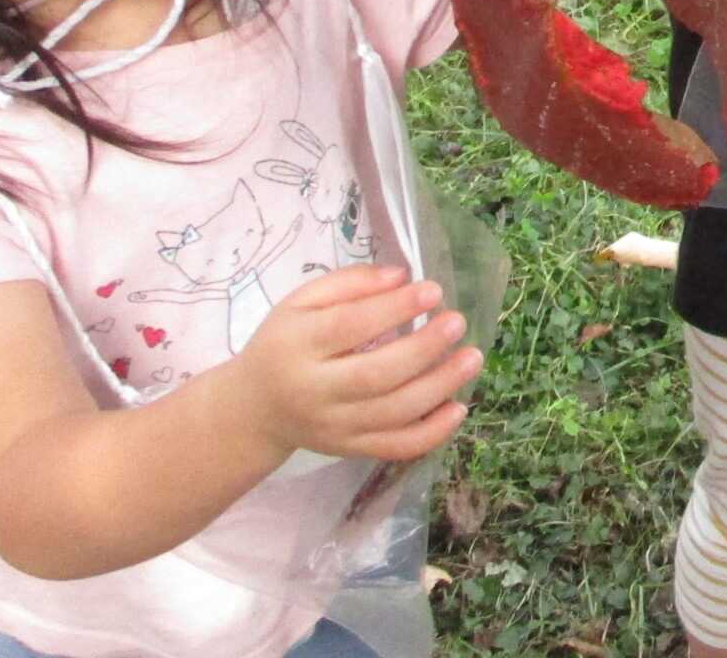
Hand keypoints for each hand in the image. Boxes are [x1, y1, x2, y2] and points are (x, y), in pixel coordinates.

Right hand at [229, 267, 481, 462]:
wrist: (255, 410)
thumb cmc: (285, 344)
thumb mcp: (301, 303)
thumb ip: (349, 284)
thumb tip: (401, 277)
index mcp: (297, 346)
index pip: (349, 328)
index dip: (394, 309)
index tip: (433, 290)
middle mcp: (315, 392)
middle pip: (375, 375)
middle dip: (423, 349)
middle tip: (457, 322)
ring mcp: (334, 427)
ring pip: (392, 414)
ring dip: (439, 387)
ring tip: (471, 357)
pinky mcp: (350, 449)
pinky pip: (394, 447)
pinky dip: (431, 434)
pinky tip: (459, 409)